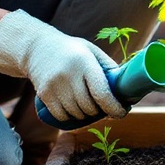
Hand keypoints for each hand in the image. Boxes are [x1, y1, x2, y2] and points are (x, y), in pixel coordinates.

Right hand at [0, 10, 126, 122]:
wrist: (37, 47)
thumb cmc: (71, 50)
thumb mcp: (91, 51)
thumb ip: (108, 67)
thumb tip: (127, 88)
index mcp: (85, 62)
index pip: (102, 93)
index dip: (114, 108)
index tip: (121, 113)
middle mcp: (69, 74)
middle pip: (90, 107)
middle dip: (99, 110)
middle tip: (102, 106)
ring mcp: (54, 85)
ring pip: (76, 114)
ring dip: (85, 115)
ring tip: (86, 105)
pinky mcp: (44, 94)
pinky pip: (62, 116)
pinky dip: (70, 117)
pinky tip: (73, 109)